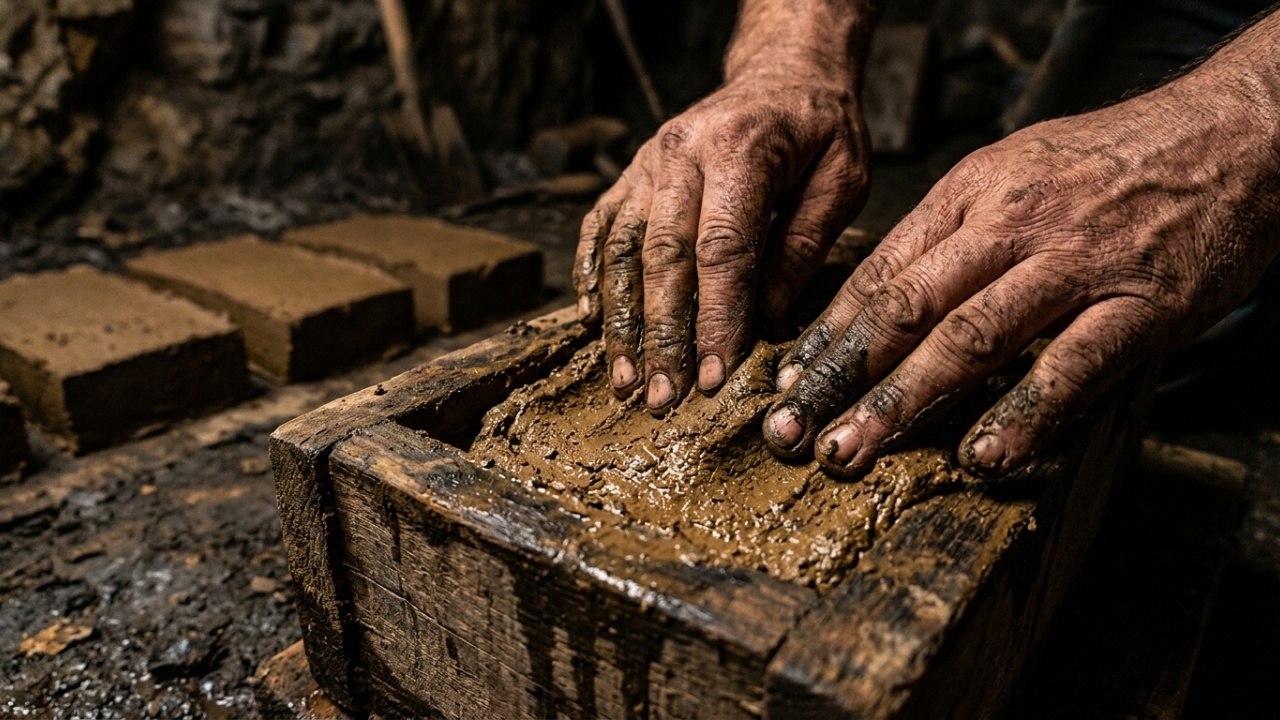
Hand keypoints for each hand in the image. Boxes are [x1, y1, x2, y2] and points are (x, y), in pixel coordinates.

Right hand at [574, 69, 870, 413]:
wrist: (781, 67)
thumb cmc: (820, 127)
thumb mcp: (843, 180)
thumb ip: (803, 247)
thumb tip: (764, 319)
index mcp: (739, 149)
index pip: (722, 249)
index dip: (716, 317)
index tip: (716, 376)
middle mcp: (680, 153)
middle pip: (662, 256)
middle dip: (661, 334)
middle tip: (662, 396)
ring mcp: (647, 162)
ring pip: (622, 249)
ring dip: (621, 320)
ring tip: (625, 378)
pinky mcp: (630, 174)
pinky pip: (599, 228)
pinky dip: (590, 276)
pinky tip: (592, 322)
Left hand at [762, 69, 1279, 477]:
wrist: (1235, 133)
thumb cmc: (1113, 161)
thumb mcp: (1014, 170)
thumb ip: (952, 231)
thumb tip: (884, 296)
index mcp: (972, 194)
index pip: (881, 273)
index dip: (827, 335)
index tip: (787, 384)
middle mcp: (1010, 226)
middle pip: (903, 309)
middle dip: (837, 379)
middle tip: (788, 434)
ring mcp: (1074, 266)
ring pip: (968, 339)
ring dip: (901, 403)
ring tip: (852, 451)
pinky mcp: (1138, 306)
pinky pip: (1070, 368)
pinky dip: (1022, 415)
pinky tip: (982, 456)